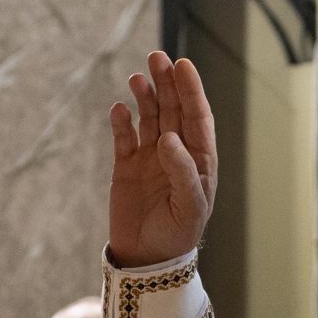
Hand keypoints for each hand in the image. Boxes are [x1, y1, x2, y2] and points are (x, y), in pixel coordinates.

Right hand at [107, 50, 217, 268]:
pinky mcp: (126, 166)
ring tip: (138, 79)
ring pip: (148, 118)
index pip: (196, 117)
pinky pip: (123, 137)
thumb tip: (169, 137)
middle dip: (166, 83)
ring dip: (144, 97)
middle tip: (157, 57)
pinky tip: (119, 108)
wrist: (147, 259)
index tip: (183, 66)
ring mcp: (150, 158)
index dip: (190, 90)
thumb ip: (183, 172)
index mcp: (198, 160)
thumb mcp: (189, 207)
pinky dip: (121, 122)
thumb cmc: (177, 235)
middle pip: (172, 110)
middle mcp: (175, 153)